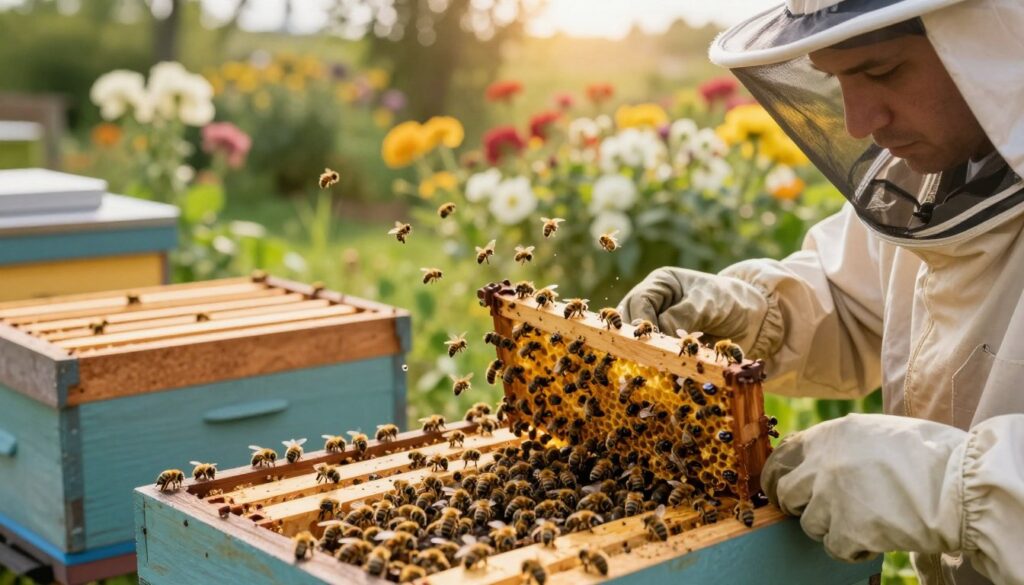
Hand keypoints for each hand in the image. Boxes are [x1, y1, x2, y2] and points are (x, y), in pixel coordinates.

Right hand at [616, 266, 770, 351]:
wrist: (753, 320)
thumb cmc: (729, 301)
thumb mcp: (707, 303)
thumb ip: (682, 316)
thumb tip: (658, 336)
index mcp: (661, 284)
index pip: (638, 302)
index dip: (641, 321)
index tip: (651, 339)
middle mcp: (654, 303)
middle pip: (631, 322)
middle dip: (640, 340)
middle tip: (652, 356)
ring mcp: (659, 325)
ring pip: (640, 340)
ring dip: (648, 353)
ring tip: (661, 366)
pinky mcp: (667, 345)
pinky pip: (655, 354)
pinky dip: (660, 363)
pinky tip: (669, 372)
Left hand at [762, 413, 967, 561]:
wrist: (958, 485)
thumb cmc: (928, 454)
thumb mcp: (875, 431)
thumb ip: (840, 443)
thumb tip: (814, 459)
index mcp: (829, 435)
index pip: (780, 456)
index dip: (775, 476)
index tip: (777, 489)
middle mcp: (823, 464)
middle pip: (785, 492)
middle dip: (796, 505)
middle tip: (813, 512)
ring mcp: (832, 497)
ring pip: (808, 523)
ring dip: (829, 528)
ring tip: (860, 522)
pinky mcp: (848, 529)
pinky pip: (834, 547)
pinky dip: (851, 549)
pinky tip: (874, 539)